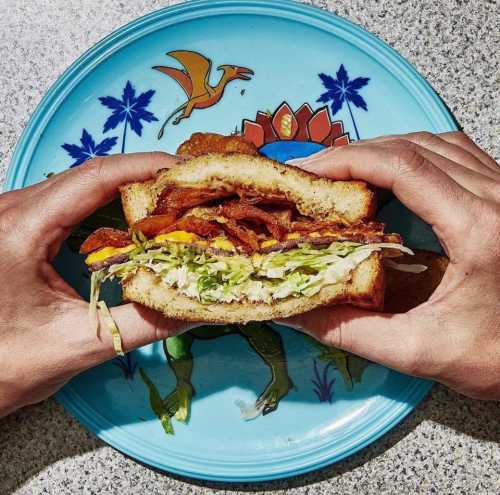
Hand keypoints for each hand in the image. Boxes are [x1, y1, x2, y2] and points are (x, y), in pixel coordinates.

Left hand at [0, 153, 193, 416]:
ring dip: (129, 187)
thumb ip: (147, 323)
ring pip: (83, 184)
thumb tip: (200, 306)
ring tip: (173, 199)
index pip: (94, 178)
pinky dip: (110, 202)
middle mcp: (12, 210)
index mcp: (20, 231)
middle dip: (146, 176)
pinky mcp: (20, 223)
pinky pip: (72, 199)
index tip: (187, 170)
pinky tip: (136, 215)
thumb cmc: (8, 364)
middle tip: (192, 187)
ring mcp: (13, 213)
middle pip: (92, 174)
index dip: (146, 167)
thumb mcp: (82, 344)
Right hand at [282, 132, 499, 399]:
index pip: (401, 167)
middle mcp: (496, 195)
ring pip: (432, 143)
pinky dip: (411, 154)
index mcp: (477, 228)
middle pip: (412, 146)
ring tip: (341, 172)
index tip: (306, 172)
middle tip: (312, 174)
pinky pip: (452, 153)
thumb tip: (293, 312)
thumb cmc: (499, 357)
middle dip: (353, 154)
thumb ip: (351, 332)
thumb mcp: (420, 351)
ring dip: (380, 151)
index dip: (346, 161)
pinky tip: (389, 172)